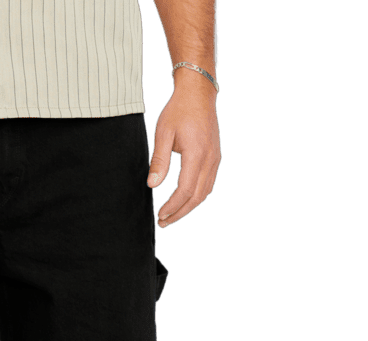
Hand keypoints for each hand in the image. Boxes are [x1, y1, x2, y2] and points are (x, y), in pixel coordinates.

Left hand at [146, 74, 220, 226]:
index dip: (173, 206)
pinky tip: (184, 200)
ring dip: (189, 207)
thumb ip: (158, 160)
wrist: (198, 93)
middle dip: (180, 212)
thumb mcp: (163, 133)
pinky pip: (208, 183)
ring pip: (205, 192)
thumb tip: (152, 184)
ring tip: (172, 214)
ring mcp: (215, 158)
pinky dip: (196, 196)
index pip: (185, 190)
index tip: (160, 215)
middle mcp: (210, 159)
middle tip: (164, 221)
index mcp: (197, 154)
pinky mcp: (215, 157)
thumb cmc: (179, 110)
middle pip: (197, 196)